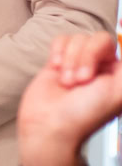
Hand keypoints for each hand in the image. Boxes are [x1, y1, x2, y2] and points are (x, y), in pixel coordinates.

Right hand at [18, 31, 121, 165]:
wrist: (50, 125)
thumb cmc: (83, 115)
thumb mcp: (119, 92)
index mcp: (117, 73)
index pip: (110, 43)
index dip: (95, 56)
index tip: (89, 80)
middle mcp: (99, 66)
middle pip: (93, 39)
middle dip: (81, 60)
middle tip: (77, 83)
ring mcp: (77, 63)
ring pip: (76, 40)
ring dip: (68, 61)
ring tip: (66, 83)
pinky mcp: (57, 63)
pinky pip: (60, 40)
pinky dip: (57, 53)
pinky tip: (55, 69)